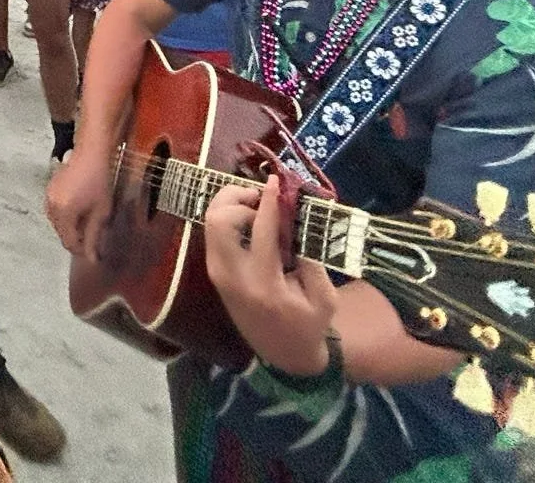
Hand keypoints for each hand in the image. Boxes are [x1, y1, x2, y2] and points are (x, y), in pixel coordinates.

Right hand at [45, 147, 114, 261]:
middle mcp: (51, 207)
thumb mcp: (101, 211)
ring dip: (71, 228)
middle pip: (61, 234)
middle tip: (93, 239)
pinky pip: (55, 212)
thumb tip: (91, 257)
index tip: (94, 253)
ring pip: (57, 224)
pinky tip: (80, 211)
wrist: (90, 153)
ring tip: (88, 224)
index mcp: (63, 213)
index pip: (69, 242)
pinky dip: (66, 217)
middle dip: (76, 239)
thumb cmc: (98, 179)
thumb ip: (94, 235)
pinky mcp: (49, 191)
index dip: (81, 250)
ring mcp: (48, 198)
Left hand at [202, 174, 337, 376]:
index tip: (276, 179)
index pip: (260, 230)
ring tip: (258, 205)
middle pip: (219, 219)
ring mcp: (218, 274)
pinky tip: (251, 218)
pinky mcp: (215, 273)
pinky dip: (228, 216)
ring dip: (231, 204)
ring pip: (210, 222)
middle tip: (263, 196)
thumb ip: (311, 256)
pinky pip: (214, 233)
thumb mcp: (324, 296)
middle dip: (238, 197)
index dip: (268, 200)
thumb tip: (297, 214)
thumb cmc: (309, 326)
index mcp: (263, 284)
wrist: (283, 355)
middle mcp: (232, 276)